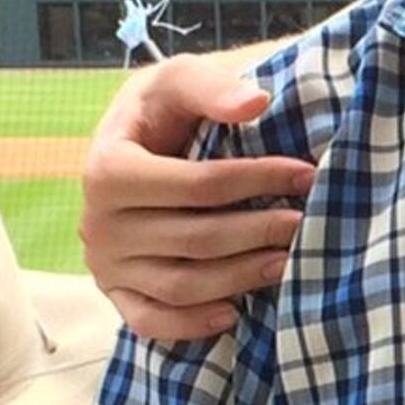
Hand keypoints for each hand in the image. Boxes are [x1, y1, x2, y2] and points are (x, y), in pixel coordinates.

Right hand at [84, 54, 313, 342]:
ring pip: (181, 285)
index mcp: (107, 168)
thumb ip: (211, 87)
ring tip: (287, 261)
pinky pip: (151, 321)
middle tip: (304, 224)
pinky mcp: (115, 293)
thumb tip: (255, 102)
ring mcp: (104, 264)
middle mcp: (98, 223)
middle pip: (196, 239)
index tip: (306, 174)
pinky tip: (235, 313)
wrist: (133, 143)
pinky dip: (191, 324)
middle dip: (259, 231)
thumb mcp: (177, 80)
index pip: (199, 185)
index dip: (259, 179)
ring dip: (241, 277)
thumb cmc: (161, 111)